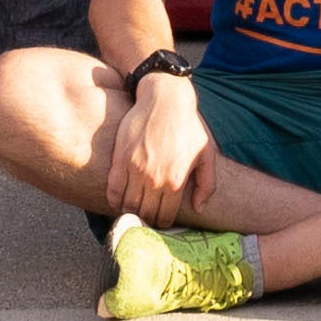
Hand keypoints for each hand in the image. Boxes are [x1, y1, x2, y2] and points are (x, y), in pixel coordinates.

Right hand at [107, 66, 215, 222]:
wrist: (165, 97)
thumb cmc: (189, 125)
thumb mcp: (207, 153)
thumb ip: (207, 183)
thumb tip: (198, 207)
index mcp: (176, 181)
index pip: (164, 217)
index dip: (161, 223)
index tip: (160, 219)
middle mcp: (155, 179)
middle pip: (145, 214)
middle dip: (146, 220)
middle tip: (146, 216)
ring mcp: (136, 169)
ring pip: (127, 205)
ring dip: (130, 211)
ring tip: (133, 209)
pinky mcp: (121, 158)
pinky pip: (113, 189)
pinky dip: (114, 200)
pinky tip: (119, 199)